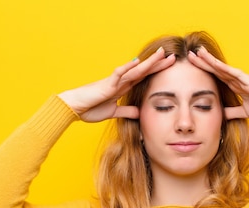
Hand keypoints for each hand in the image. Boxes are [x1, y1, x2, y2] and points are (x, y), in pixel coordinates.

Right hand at [58, 47, 175, 121]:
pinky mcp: (106, 84)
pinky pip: (118, 74)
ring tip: (161, 54)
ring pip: (135, 69)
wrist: (74, 108)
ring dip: (148, 62)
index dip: (156, 72)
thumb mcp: (114, 112)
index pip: (143, 77)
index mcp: (123, 87)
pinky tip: (137, 61)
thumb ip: (126, 111)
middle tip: (173, 56)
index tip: (169, 66)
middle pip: (143, 71)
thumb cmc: (90, 109)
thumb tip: (139, 112)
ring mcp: (114, 81)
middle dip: (158, 64)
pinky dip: (127, 67)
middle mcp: (121, 81)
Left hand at [187, 47, 248, 120]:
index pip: (217, 77)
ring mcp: (243, 79)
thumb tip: (220, 114)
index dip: (205, 71)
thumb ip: (232, 112)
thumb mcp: (244, 112)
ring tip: (197, 53)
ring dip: (210, 61)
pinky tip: (213, 63)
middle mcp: (238, 80)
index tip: (193, 67)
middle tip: (189, 55)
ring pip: (222, 68)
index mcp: (237, 86)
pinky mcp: (248, 81)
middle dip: (203, 63)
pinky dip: (223, 68)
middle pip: (216, 69)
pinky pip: (233, 73)